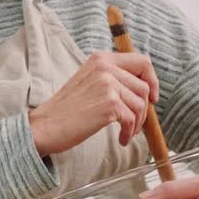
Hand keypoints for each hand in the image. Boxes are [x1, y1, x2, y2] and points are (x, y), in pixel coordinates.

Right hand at [28, 51, 159, 157]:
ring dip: (137, 123)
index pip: (141, 61)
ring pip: (141, 104)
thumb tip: (143, 88)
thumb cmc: (66, 110)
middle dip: (145, 108)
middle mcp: (105, 67)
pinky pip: (132, 119)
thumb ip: (112, 78)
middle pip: (144, 85)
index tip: (152, 96)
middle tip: (136, 122)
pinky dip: (129, 133)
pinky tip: (121, 140)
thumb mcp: (89, 82)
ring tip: (126, 133)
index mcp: (101, 59)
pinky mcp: (109, 104)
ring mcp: (108, 84)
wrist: (46, 126)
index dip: (152, 79)